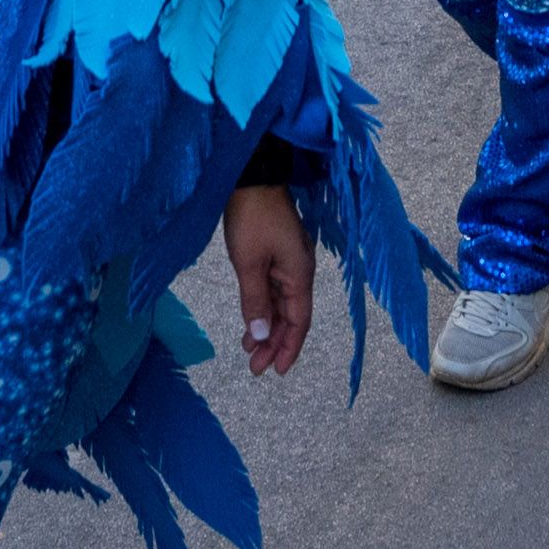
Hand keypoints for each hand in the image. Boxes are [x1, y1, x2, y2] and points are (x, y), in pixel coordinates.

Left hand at [222, 183, 313, 377]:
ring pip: (281, 305)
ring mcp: (288, 262)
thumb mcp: (249, 264)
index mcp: (300, 274)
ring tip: (250, 350)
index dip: (289, 347)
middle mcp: (299, 271)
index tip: (276, 370)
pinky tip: (251, 321)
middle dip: (275, 343)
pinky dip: (263, 308)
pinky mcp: (276, 253)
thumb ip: (255, 302)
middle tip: (255, 368)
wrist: (253, 177)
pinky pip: (272, 290)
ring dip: (267, 327)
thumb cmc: (252, 218)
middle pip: (291, 316)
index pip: (299, 321)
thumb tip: (262, 337)